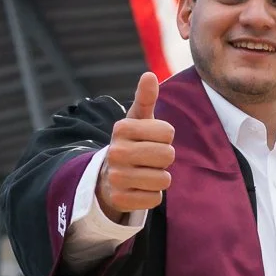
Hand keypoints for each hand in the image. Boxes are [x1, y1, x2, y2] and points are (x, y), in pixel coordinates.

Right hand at [99, 72, 174, 220]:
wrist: (108, 176)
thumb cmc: (132, 142)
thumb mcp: (138, 119)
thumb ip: (145, 98)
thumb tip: (150, 75)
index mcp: (121, 128)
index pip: (168, 132)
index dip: (165, 138)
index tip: (150, 139)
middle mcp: (115, 152)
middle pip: (168, 156)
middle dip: (164, 158)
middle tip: (149, 158)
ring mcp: (116, 177)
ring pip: (164, 179)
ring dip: (160, 177)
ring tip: (144, 172)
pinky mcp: (120, 200)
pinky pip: (155, 198)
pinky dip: (152, 195)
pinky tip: (138, 188)